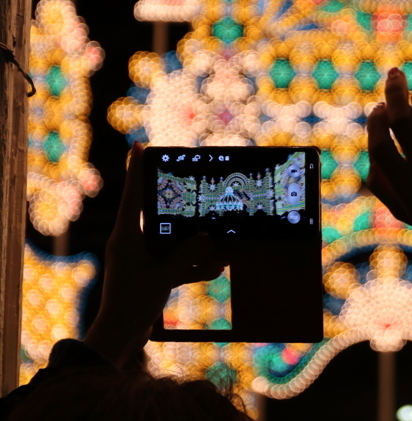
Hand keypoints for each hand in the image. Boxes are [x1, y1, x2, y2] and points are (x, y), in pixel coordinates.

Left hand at [83, 143, 225, 367]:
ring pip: (171, 242)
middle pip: (157, 215)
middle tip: (191, 185)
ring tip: (219, 247)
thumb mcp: (162, 277)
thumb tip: (208, 236)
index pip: (133, 196)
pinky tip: (215, 269)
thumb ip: (187, 254)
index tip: (139, 146)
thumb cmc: (132, 305)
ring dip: (194, 247)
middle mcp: (131, 243)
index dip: (136, 169)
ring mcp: (141, 259)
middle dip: (179, 208)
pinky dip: (193, 266)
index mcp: (126, 237)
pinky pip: (175, 263)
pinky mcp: (149, 275)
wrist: (119, 338)